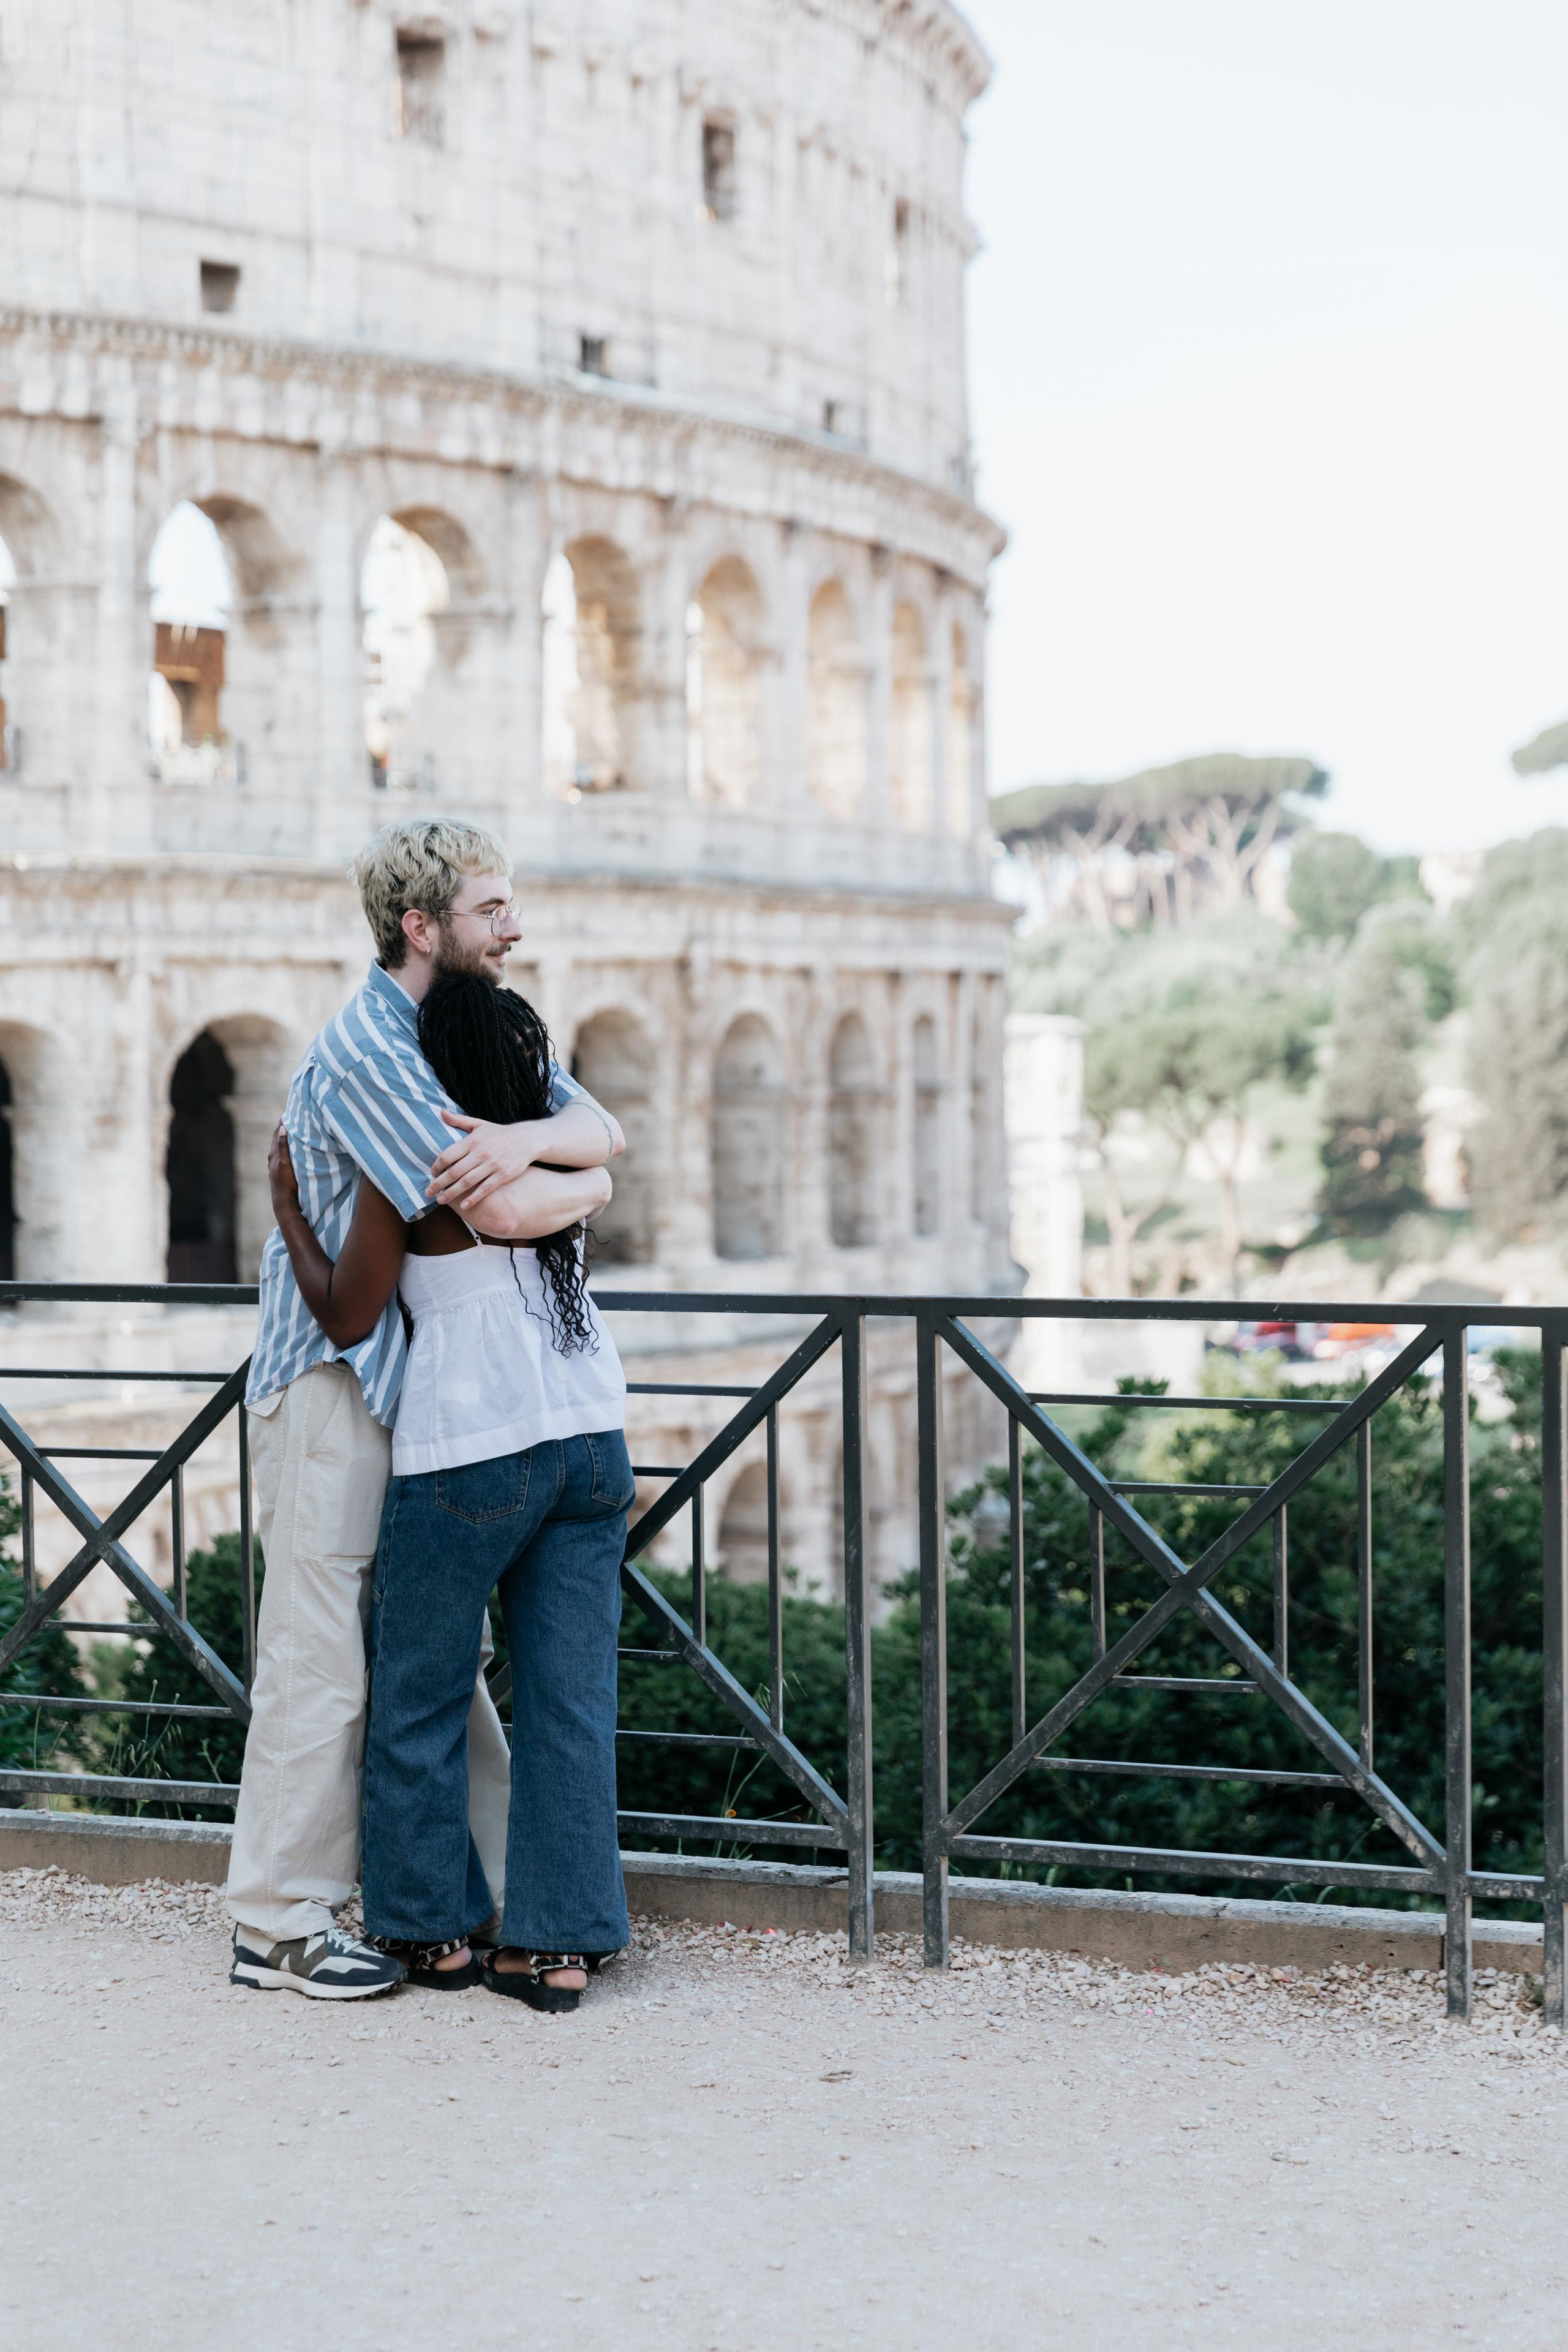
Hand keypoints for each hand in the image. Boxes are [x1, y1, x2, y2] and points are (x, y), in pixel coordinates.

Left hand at [268, 1122, 300, 1218]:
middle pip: (278, 1138)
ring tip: (293, 1128)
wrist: (284, 1202)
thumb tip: (281, 1127)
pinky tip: (292, 1147)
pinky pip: (284, 1153)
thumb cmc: (286, 1182)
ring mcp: (277, 1164)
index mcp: (273, 1154)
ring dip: (286, 1136)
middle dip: (284, 1127)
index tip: (289, 1110)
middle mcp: (273, 1158)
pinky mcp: (281, 1170)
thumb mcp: (285, 1162)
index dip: (282, 1122)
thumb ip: (283, 1146)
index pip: (277, 1132)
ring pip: (281, 1146)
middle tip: (292, 1115)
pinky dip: (287, 1146)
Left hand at [428, 1112, 545, 1211]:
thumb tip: (441, 1112)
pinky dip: (473, 1198)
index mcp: (472, 1140)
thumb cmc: (500, 1133)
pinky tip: (464, 1205)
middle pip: (454, 1171)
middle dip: (439, 1184)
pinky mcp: (502, 1175)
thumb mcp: (479, 1124)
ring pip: (467, 1182)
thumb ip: (459, 1120)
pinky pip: (485, 1189)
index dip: (437, 1166)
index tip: (432, 1173)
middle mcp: (480, 1153)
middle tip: (428, 1192)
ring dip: (451, 1193)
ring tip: (441, 1200)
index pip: (448, 1155)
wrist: (527, 1139)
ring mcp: (492, 1165)